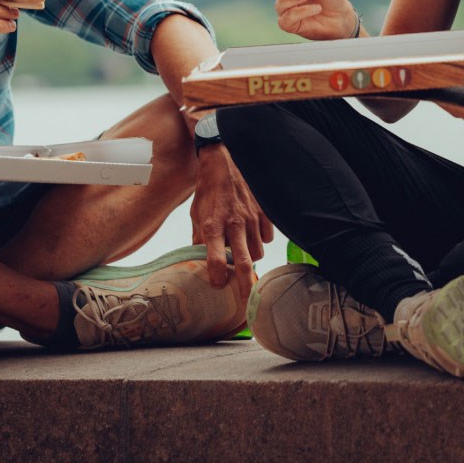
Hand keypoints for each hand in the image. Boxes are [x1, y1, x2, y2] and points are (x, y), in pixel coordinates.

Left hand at [189, 145, 274, 305]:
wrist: (223, 162)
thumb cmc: (207, 190)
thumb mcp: (196, 215)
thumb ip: (199, 239)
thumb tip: (199, 259)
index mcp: (212, 225)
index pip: (214, 259)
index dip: (216, 277)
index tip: (217, 285)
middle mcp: (233, 223)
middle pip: (242, 261)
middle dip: (244, 284)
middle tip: (245, 300)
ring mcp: (251, 217)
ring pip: (258, 251)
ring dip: (251, 258)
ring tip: (244, 256)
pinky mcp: (262, 210)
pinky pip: (267, 235)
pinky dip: (261, 240)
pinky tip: (253, 237)